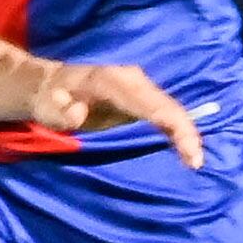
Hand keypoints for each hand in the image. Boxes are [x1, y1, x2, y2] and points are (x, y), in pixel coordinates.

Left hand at [26, 60, 203, 167]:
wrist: (48, 85)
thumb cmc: (47, 100)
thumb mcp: (46, 107)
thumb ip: (60, 112)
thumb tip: (78, 115)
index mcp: (112, 80)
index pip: (154, 104)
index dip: (176, 128)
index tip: (189, 154)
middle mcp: (131, 78)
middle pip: (169, 106)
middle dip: (187, 134)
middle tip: (197, 164)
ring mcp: (138, 86)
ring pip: (169, 109)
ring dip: (185, 133)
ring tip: (195, 161)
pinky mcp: (140, 96)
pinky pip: (163, 112)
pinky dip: (175, 130)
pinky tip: (184, 151)